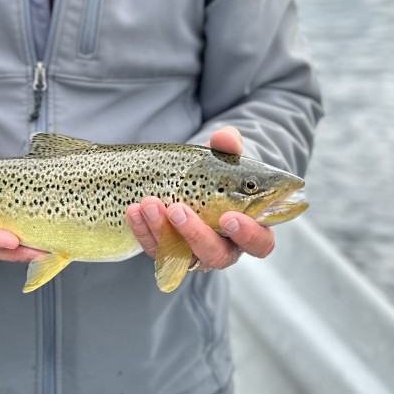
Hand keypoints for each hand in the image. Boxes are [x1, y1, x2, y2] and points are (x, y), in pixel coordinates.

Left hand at [125, 126, 275, 271]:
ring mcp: (196, 254)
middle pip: (217, 255)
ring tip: (149, 203)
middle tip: (178, 210)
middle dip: (195, 234)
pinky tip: (134, 210)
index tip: (229, 217)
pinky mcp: (169, 253)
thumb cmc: (216, 172)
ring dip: (163, 231)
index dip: (248, 234)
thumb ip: (228, 146)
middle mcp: (225, 247)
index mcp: (250, 227)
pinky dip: (144, 230)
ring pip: (182, 255)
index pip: (260, 243)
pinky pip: (156, 249)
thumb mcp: (222, 156)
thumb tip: (225, 137)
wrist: (188, 179)